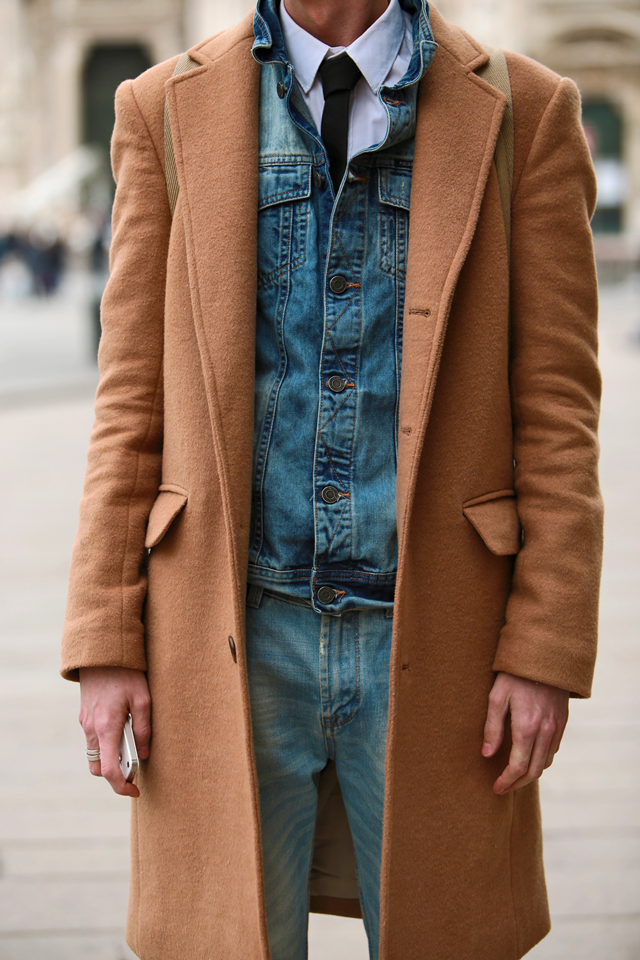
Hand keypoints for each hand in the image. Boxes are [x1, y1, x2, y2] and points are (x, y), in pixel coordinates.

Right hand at [79, 667, 150, 798]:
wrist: (102, 652)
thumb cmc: (126, 674)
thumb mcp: (143, 699)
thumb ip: (144, 729)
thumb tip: (145, 754)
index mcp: (106, 727)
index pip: (109, 770)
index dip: (121, 786)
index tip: (135, 790)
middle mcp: (91, 728)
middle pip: (98, 767)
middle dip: (115, 774)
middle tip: (136, 767)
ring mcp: (85, 722)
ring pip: (95, 753)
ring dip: (111, 757)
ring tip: (132, 745)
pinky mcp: (84, 715)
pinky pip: (94, 739)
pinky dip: (107, 744)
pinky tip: (123, 730)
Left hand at [482, 671, 568, 794]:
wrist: (544, 654)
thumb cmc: (514, 674)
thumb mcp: (496, 697)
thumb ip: (492, 727)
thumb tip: (487, 754)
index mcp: (527, 727)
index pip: (518, 766)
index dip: (506, 781)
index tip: (496, 787)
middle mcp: (545, 731)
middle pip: (534, 771)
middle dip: (518, 784)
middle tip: (504, 788)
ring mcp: (557, 727)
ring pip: (546, 762)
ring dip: (531, 773)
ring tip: (514, 776)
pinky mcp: (563, 721)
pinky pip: (553, 749)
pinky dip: (542, 759)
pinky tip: (530, 757)